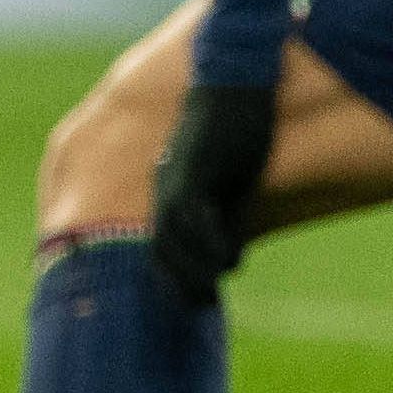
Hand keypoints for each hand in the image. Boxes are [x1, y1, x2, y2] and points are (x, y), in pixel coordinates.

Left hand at [148, 81, 277, 308]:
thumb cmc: (235, 135)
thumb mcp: (228, 185)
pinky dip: (209, 241)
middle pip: (158, 249)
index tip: (194, 303)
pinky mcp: (196, 167)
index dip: (172, 278)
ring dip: (194, 270)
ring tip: (214, 290)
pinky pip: (193, 214)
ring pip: (172, 238)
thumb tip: (224, 261)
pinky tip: (230, 258)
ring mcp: (177, 178)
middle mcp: (164, 188)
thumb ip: (222, 218)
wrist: (234, 85)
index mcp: (167, 194)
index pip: (158, 248)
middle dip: (179, 283)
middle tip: (203, 306)